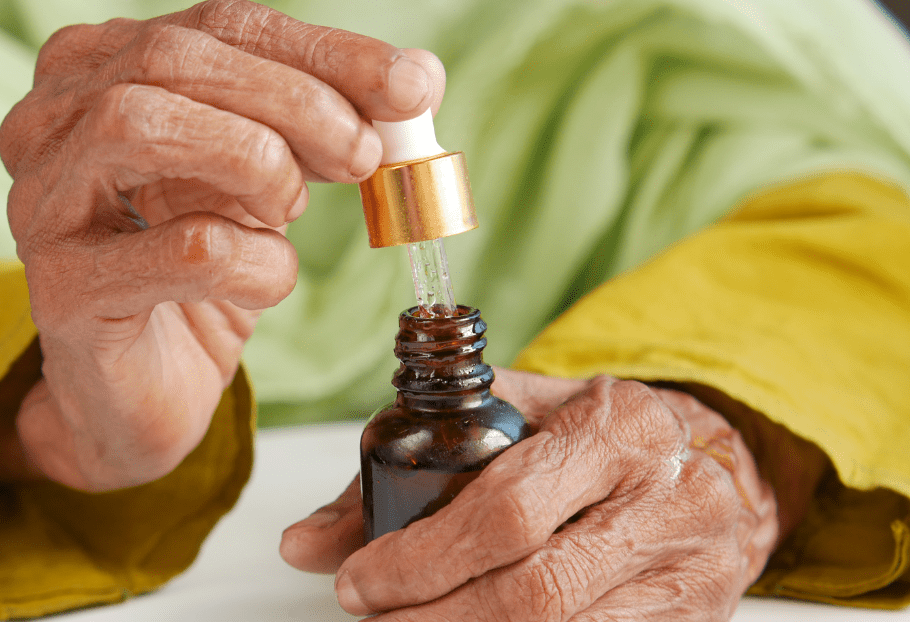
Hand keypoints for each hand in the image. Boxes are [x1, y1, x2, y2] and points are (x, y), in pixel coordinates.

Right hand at [0, 0, 445, 490]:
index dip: (322, 51)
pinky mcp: (62, 288)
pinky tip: (265, 278)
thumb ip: (321, 124)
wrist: (142, 392)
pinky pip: (179, 247)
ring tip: (293, 209)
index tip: (409, 86)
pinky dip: (253, 261)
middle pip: (172, 58)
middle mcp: (48, 122)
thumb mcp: (264, 180)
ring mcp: (42, 203)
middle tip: (364, 154)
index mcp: (96, 70)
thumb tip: (414, 80)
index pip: (216, 25)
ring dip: (253, 158)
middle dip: (293, 100)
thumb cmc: (199, 275)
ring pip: (138, 122)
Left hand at [282, 372, 792, 620]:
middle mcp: (669, 496)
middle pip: (535, 590)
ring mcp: (692, 568)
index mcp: (617, 426)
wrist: (714, 458)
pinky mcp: (699, 617)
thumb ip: (407, 466)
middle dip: (434, 615)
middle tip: (375, 616)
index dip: (422, 558)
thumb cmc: (594, 432)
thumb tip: (302, 544)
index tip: (356, 580)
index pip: (506, 509)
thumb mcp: (512, 415)